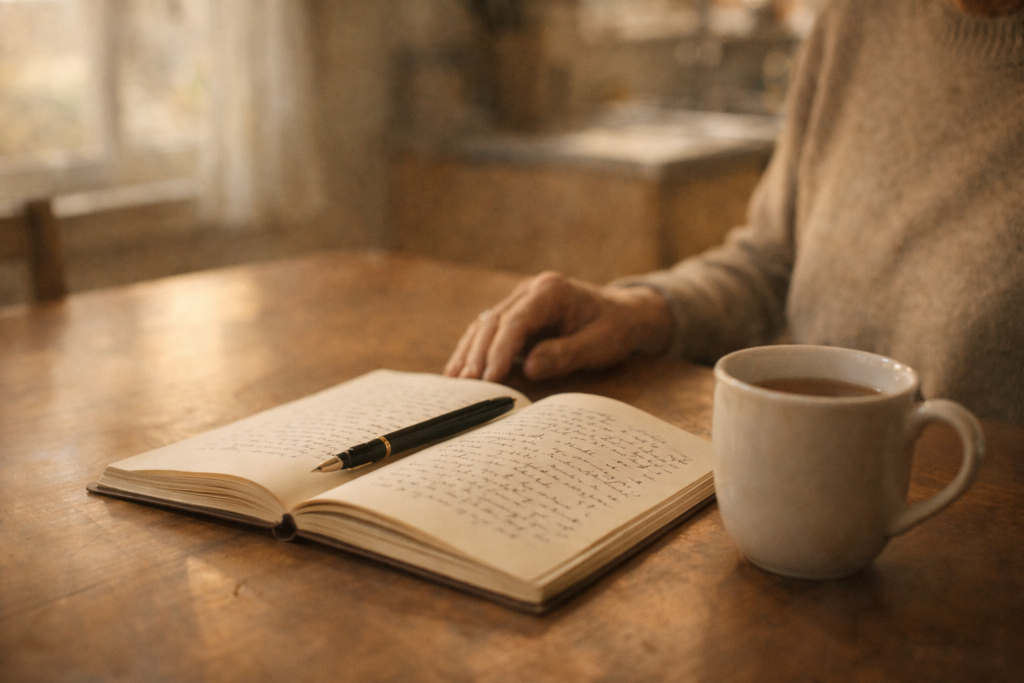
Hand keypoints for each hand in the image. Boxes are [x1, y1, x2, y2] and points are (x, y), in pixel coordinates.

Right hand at [444, 271, 672, 382]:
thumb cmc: (615, 329)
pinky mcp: (518, 315)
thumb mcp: (598, 345)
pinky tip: (461, 371)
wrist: (625, 314)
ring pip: (485, 324)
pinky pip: (490, 331)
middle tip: (466, 385)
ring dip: (470, 353)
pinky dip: (475, 350)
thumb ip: (564, 354)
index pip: (516, 321)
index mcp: (551, 291)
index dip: (499, 350)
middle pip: (493, 321)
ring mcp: (521, 300)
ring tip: (455, 382)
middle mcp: (530, 290)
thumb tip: (528, 367)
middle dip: (478, 354)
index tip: (489, 377)